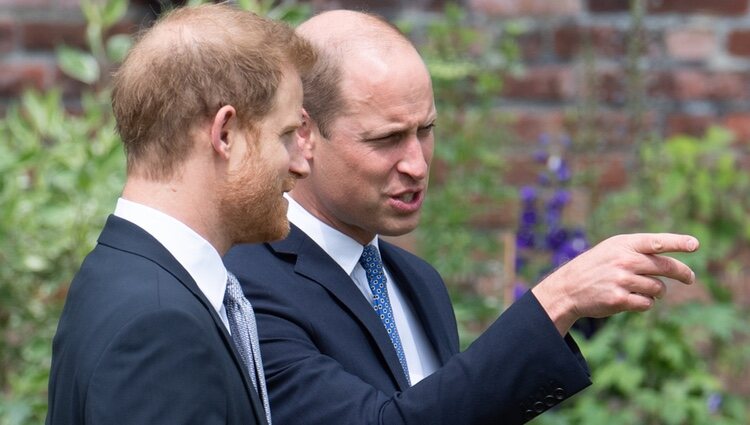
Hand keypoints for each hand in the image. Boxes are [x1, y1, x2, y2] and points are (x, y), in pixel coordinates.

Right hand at [531, 233, 698, 334]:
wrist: (569, 287)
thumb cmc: (595, 266)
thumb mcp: (612, 249)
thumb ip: (639, 250)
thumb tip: (673, 263)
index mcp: (623, 244)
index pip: (656, 241)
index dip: (677, 242)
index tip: (694, 244)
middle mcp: (624, 260)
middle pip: (665, 267)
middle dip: (682, 273)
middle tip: (690, 278)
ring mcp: (622, 280)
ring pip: (658, 288)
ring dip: (657, 291)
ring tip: (644, 290)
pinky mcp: (619, 299)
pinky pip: (647, 303)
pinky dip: (645, 303)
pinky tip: (633, 300)